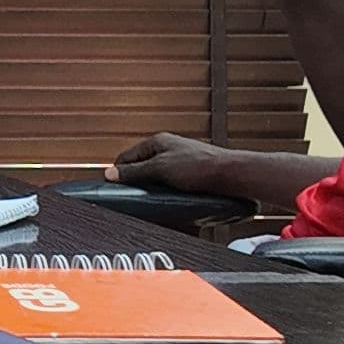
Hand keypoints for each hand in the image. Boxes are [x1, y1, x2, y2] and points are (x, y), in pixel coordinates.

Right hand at [111, 132, 242, 194]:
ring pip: (156, 176)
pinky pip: (170, 183)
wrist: (232, 175)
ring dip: (152, 189)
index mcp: (157, 142)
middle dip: (136, 182)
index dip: (118, 173)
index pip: (126, 157)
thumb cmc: (200, 167)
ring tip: (153, 200)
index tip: (113, 189)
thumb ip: (135, 172)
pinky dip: (166, 191)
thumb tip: (111, 174)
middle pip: (141, 167)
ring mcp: (179, 161)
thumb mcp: (160, 169)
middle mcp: (167, 149)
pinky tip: (169, 200)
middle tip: (133, 197)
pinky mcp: (190, 173)